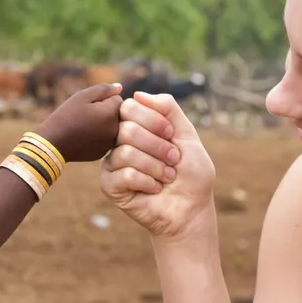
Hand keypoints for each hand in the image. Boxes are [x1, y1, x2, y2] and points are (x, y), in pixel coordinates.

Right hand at [34, 83, 123, 161]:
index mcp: (112, 114)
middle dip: (106, 112)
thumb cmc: (66, 116)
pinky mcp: (104, 152)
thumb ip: (104, 89)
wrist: (53, 143)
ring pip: (113, 127)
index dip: (103, 100)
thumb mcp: (82, 96)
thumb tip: (120, 88)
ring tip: (85, 126)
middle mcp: (116, 130)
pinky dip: (99, 136)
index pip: (118, 99)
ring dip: (104, 124)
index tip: (89, 106)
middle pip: (118, 114)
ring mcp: (111, 144)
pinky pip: (106, 139)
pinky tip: (84, 137)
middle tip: (86, 116)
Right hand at [101, 92, 215, 239]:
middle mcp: (120, 142)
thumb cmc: (190, 173)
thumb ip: (168, 108)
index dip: (154, 121)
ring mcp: (113, 163)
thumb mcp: (186, 134)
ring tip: (167, 178)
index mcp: (136, 126)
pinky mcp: (110, 185)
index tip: (172, 136)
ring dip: (155, 167)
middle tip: (173, 160)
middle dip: (158, 146)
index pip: (130, 107)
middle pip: (127, 129)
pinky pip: (124, 175)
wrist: (191, 208)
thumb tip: (137, 94)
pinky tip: (154, 189)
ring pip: (125, 152)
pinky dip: (147, 182)